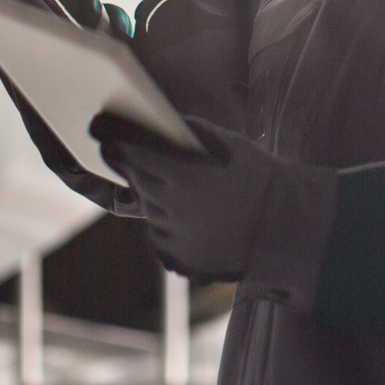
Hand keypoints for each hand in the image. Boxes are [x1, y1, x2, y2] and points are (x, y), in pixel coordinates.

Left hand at [92, 113, 335, 299]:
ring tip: (186, 191)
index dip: (113, 139)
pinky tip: (195, 220)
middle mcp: (171, 209)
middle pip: (135, 180)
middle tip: (118, 150)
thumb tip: (148, 123)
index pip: (130, 152)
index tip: (98, 130)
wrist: (286, 227)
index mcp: (181, 174)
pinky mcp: (179, 261)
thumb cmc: (258, 176)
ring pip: (149, 212)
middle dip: (127, 163)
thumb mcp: (224, 143)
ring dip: (156, 198)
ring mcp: (174, 239)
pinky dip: (170, 227)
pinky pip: (162, 239)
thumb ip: (184, 134)